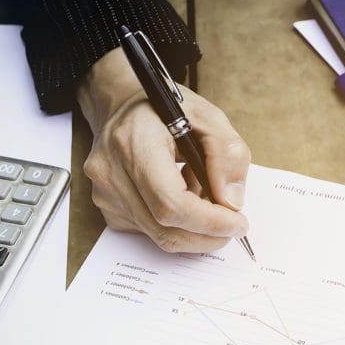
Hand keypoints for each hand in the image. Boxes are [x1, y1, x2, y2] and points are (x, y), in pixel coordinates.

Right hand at [76, 48, 249, 252]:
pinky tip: (184, 197)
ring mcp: (105, 196)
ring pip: (161, 236)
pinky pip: (152, 233)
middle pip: (165, 229)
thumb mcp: (209, 117)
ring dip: (195, 229)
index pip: (171, 203)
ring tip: (206, 197)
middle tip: (233, 223)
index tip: (239, 223)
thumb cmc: (166, 110)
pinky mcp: (110, 211)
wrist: (121, 108)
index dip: (209, 221)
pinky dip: (178, 225)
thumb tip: (232, 203)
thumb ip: (228, 155)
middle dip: (208, 234)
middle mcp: (111, 174)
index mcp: (133, 143)